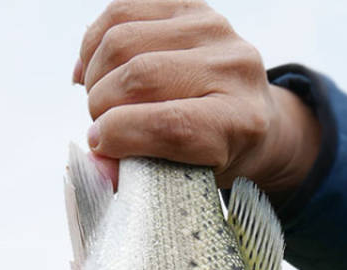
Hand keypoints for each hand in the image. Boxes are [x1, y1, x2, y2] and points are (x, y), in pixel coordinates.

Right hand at [74, 0, 320, 192]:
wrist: (252, 111)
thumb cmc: (221, 151)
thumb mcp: (191, 176)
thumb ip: (142, 175)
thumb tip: (96, 166)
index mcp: (240, 121)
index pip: (171, 124)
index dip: (122, 133)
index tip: (99, 143)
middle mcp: (233, 68)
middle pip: (141, 77)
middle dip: (102, 104)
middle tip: (99, 122)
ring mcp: (213, 29)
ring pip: (123, 40)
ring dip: (95, 74)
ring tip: (98, 97)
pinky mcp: (190, 4)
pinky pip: (121, 12)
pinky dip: (94, 43)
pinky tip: (95, 69)